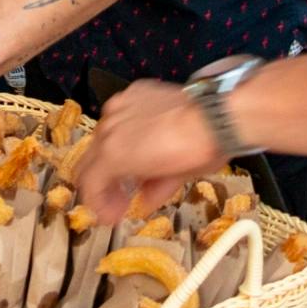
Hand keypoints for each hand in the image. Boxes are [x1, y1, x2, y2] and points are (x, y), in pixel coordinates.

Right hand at [75, 80, 225, 222]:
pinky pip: (120, 116)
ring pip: (103, 137)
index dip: (98, 205)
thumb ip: (150, 193)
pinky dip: (126, 132)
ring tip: (135, 169)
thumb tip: (143, 202)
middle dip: (101, 183)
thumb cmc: (198, 152)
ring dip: (113, 157)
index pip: (89, 184)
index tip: (111, 215)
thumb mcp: (173, 182)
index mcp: (114, 153)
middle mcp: (109, 127)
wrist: (218, 115)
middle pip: (88, 160)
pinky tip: (146, 140)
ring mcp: (120, 106)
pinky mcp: (134, 92)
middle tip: (119, 199)